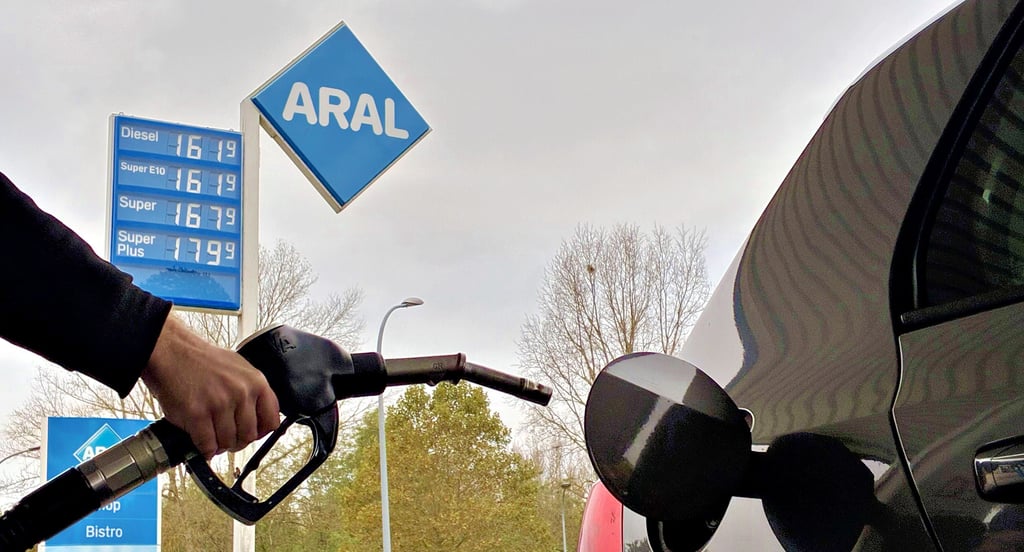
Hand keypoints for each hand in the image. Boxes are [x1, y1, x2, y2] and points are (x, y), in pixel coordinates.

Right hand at [141, 316, 279, 457]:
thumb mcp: (239, 369)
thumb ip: (252, 392)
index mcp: (256, 382)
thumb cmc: (201, 360)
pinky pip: (207, 445)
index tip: (252, 435)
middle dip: (237, 442)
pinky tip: (201, 442)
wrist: (172, 352)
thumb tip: (260, 418)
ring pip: (228, 442)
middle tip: (227, 439)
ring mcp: (220, 403)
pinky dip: (204, 449)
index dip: (260, 433)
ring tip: (212, 438)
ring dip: (219, 446)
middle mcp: (241, 393)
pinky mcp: (197, 414)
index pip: (271, 421)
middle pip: (248, 436)